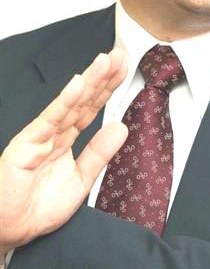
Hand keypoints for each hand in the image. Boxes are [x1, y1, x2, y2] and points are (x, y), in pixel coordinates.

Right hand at [0, 48, 128, 251]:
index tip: (122, 69)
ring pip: (70, 104)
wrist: (9, 231)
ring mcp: (41, 136)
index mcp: (66, 139)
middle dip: (102, 77)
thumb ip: (99, 153)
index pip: (91, 108)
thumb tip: (122, 127)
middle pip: (83, 100)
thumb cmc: (37, 207)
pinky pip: (50, 120)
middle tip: (119, 56)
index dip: (107, 88)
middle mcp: (54, 133)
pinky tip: (78, 84)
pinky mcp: (27, 144)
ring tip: (105, 62)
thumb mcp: (79, 180)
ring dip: (88, 81)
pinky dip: (64, 101)